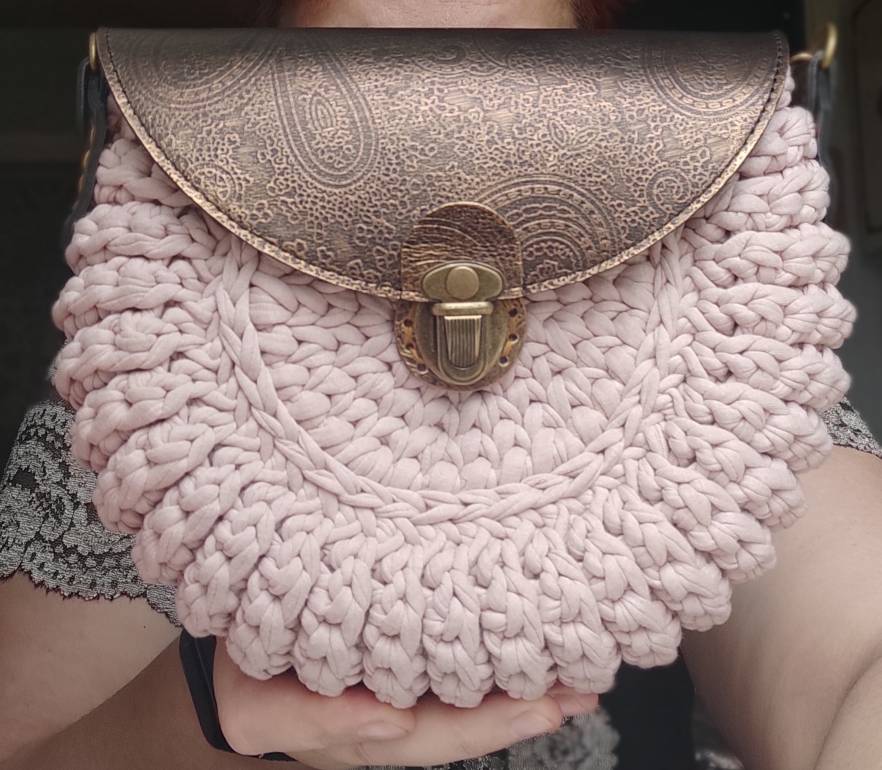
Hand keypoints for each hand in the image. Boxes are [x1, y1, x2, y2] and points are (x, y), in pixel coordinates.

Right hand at [213, 638, 598, 768]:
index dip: (492, 727)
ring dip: (527, 683)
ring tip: (580, 671)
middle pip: (472, 719)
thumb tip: (392, 720)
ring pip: (472, 692)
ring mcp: (404, 685)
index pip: (441, 735)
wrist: (238, 654)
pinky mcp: (406, 648)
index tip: (543, 708)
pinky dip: (499, 654)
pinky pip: (458, 658)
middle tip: (583, 688)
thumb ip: (318, 718)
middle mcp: (397, 713)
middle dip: (527, 707)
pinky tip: (537, 640)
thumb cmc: (251, 677)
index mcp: (370, 728)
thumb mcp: (258, 707)